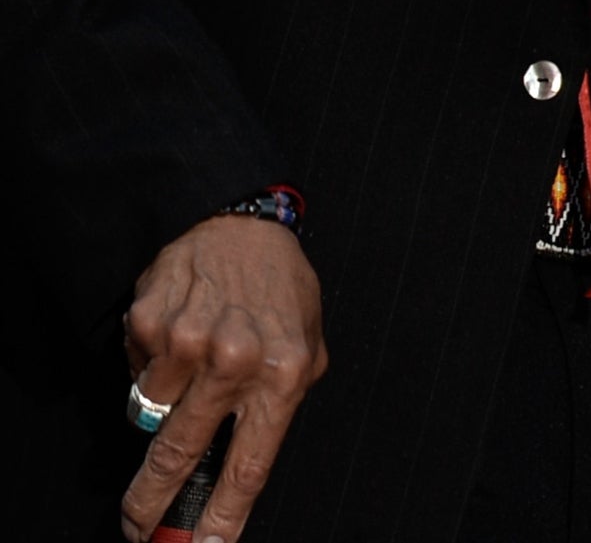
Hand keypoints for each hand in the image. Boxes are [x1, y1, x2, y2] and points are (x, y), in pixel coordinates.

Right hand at [118, 214, 327, 542]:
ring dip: (162, 405)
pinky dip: (151, 366)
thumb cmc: (278, 292)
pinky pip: (137, 374)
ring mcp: (188, 342)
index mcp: (284, 373)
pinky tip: (178, 333)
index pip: (250, 463)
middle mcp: (235, 360)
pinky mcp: (149, 324)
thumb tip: (240, 471)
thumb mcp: (305, 345)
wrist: (241, 225)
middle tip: (139, 526)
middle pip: (180, 455)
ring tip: (193, 363)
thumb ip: (280, 403)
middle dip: (152, 501)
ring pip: (150, 413)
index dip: (224, 513)